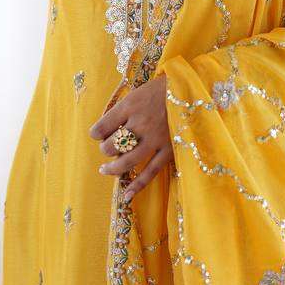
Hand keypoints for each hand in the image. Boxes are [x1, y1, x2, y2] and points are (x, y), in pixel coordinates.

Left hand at [89, 75, 172, 201]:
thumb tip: (107, 132)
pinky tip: (126, 195)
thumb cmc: (159, 90)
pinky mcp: (169, 149)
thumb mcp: (137, 93)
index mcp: (130, 105)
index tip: (97, 134)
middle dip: (105, 149)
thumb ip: (122, 111)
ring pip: (127, 161)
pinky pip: (150, 171)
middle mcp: (141, 122)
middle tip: (106, 148)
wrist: (189, 89)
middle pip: (112, 145)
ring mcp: (155, 138)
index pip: (102, 127)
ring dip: (113, 168)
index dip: (95, 133)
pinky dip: (138, 185)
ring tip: (105, 169)